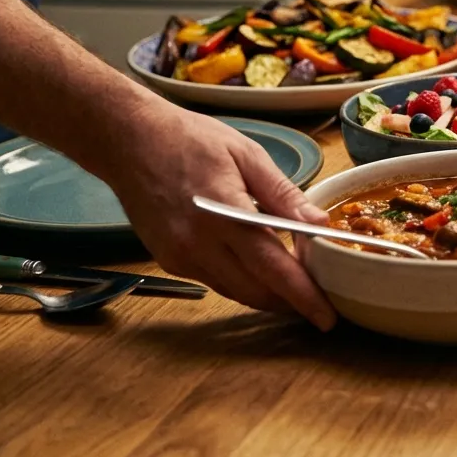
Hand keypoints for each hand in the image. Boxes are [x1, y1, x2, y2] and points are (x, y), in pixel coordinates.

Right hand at [105, 104, 335, 329]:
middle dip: (292, 303)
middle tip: (322, 304)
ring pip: (236, 292)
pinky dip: (243, 283)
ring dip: (269, 298)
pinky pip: (216, 282)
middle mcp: (198, 244)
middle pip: (256, 291)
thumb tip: (319, 225)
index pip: (273, 268)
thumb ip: (284, 195)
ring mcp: (180, 257)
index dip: (304, 296)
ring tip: (299, 293)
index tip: (328, 316)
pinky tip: (262, 273)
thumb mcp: (248, 155)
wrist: (128, 140)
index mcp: (225, 214)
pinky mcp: (170, 261)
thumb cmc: (191, 139)